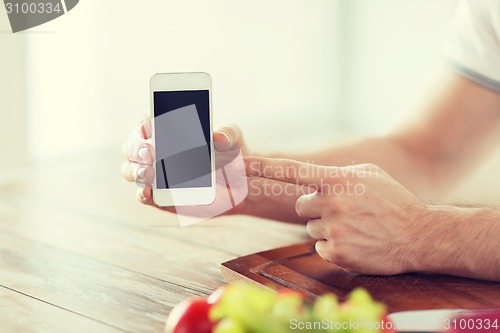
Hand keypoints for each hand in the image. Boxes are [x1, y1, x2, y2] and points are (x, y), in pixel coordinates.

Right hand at [121, 118, 249, 215]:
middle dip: (136, 148)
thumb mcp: (233, 139)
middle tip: (151, 152)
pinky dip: (142, 193)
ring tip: (150, 172)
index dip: (144, 124)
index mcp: (169, 133)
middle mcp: (156, 152)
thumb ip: (227, 133)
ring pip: (131, 170)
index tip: (148, 128)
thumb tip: (218, 138)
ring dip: (135, 170)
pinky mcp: (160, 198)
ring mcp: (156, 176)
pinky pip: (143, 196)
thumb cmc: (229, 154)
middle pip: (132, 147)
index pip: (147, 124)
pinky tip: (148, 191)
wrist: (239, 184)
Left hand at [243, 157, 427, 274]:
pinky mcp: (336, 252)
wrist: (419, 234)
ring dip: (327, 227)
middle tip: (344, 210)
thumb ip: (337, 173)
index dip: (261, 168)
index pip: (290, 171)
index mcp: (336, 178)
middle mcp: (330, 202)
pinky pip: (319, 247)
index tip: (238, 165)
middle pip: (301, 205)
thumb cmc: (393, 200)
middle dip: (316, 207)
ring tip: (355, 226)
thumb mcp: (368, 174)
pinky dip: (333, 246)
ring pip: (310, 227)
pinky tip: (355, 241)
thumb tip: (313, 179)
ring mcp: (332, 229)